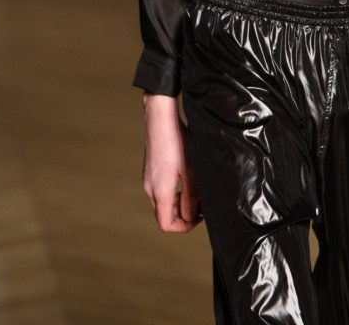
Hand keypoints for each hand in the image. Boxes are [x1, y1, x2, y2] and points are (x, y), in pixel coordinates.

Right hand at [142, 92, 202, 232]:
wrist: (161, 120)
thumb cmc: (177, 144)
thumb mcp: (190, 172)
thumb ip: (190, 198)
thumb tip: (191, 216)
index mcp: (159, 193)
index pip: (166, 224)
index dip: (184, 227)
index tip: (199, 217)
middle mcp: (150, 189)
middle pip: (164, 215)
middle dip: (183, 215)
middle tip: (201, 205)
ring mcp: (148, 180)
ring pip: (162, 203)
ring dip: (178, 203)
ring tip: (195, 192)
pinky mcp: (149, 171)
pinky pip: (159, 191)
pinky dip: (172, 193)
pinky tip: (185, 179)